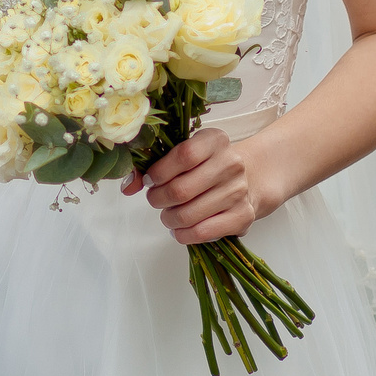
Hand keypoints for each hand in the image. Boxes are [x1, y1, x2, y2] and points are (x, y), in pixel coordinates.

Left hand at [122, 128, 275, 242]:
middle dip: (158, 199)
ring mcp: (239, 191)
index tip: (149, 181)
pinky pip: (203, 232)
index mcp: (215, 140)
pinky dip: (183, 235)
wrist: (248, 179)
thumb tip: (127, 186)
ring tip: (167, 215)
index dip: (159, 172)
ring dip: (169, 219)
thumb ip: (152, 166)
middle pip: (181, 189)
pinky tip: (179, 229)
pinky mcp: (243, 216)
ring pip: (188, 214)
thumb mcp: (183, 155)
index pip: (183, 155)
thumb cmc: (206, 166)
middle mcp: (231, 163)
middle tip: (155, 200)